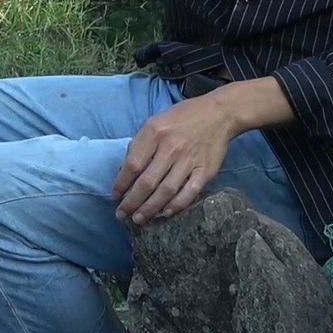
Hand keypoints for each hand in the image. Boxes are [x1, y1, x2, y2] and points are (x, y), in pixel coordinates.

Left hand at [111, 92, 235, 224]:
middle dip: (132, 202)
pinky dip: (177, 205)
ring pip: (166, 191)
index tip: (114, 196)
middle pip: (147, 182)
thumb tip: (126, 172)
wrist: (218, 114)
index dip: (121, 184)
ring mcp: (189, 160)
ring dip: (150, 208)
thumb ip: (140, 144)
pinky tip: (165, 213)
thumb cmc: (181, 118)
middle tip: (122, 215)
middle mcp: (171, 148)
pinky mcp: (206, 170)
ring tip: (139, 219)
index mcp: (154, 133)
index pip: (132, 165)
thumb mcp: (154, 122)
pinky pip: (189, 192)